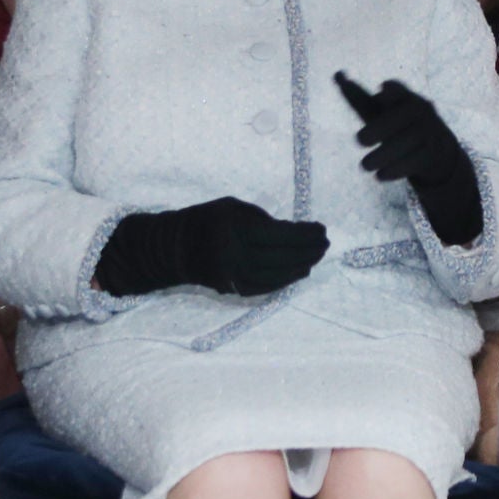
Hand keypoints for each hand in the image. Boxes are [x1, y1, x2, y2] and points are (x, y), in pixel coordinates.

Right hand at [95, 195, 331, 297]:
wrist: (173, 248)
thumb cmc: (206, 220)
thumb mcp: (233, 208)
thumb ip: (263, 220)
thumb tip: (294, 233)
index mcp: (236, 231)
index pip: (281, 235)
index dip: (305, 234)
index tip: (321, 230)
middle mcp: (236, 256)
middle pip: (283, 258)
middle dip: (308, 252)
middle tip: (324, 245)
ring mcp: (235, 277)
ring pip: (277, 276)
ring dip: (300, 268)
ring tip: (314, 258)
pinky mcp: (233, 289)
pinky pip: (266, 287)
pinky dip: (285, 280)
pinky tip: (297, 272)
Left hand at [336, 72, 483, 247]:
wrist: (436, 152)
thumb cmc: (397, 126)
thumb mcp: (378, 111)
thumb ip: (357, 96)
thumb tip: (336, 74)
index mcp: (405, 97)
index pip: (399, 90)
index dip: (392, 90)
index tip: (381, 90)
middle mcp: (420, 111)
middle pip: (403, 117)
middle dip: (381, 128)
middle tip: (358, 140)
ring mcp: (430, 132)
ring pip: (410, 140)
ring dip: (385, 154)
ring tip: (364, 166)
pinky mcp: (433, 153)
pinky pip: (417, 160)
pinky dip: (397, 169)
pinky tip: (380, 176)